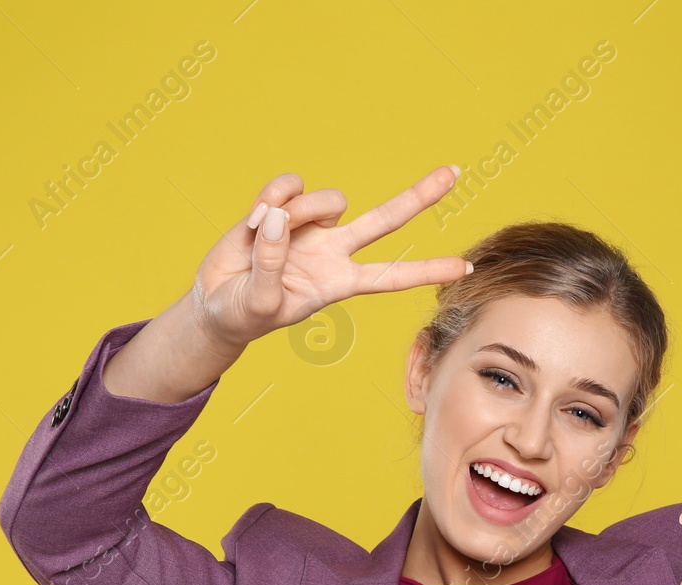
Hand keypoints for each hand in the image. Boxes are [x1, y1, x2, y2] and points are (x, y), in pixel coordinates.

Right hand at [191, 165, 471, 349]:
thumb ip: (271, 263)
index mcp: (339, 282)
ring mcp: (310, 226)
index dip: (427, 271)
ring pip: (327, 199)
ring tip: (263, 234)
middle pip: (386, 220)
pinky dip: (269, 199)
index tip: (466, 268)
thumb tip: (278, 217)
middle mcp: (333, 250)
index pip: (392, 277)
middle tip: (454, 173)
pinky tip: (252, 221)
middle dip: (420, 196)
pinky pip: (287, 186)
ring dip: (297, 212)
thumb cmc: (244, 313)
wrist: (215, 302)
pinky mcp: (281, 207)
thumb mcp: (261, 302)